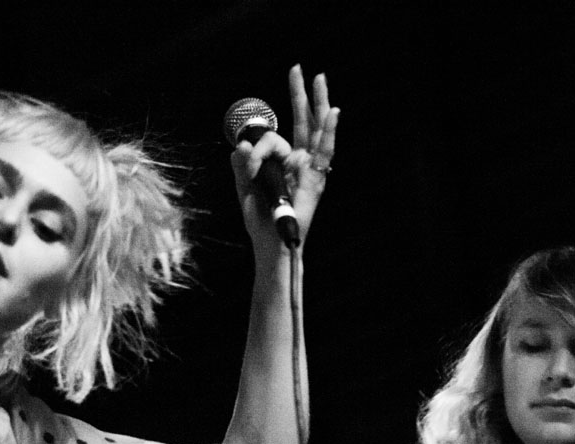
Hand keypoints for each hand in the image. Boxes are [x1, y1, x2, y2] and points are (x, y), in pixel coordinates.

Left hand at [231, 64, 339, 249]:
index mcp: (279, 163)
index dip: (256, 147)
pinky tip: (333, 112)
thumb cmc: (259, 221)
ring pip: (313, 131)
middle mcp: (298, 163)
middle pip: (301, 123)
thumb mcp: (243, 188)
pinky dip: (329, 132)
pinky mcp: (317, 180)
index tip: (246, 158)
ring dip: (317, 103)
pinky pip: (324, 152)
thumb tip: (242, 145)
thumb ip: (242, 165)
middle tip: (299, 69)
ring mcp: (309, 170)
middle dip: (300, 95)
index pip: (270, 139)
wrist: (270, 244)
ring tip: (319, 78)